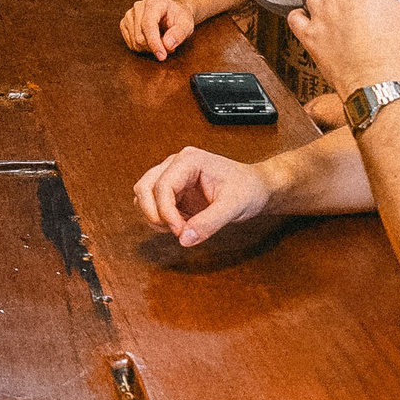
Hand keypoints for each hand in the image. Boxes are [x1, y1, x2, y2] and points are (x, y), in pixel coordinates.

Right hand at [120, 0, 194, 60]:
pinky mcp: (124, 24)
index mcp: (153, 3)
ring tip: (161, 41)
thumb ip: (179, 33)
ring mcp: (129, 15)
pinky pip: (131, 44)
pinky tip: (151, 41)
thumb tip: (167, 45)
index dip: (154, 43)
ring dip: (149, 48)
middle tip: (168, 46)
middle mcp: (138, 7)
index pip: (148, 25)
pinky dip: (142, 48)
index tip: (162, 56)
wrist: (171, 12)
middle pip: (140, 36)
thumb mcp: (187, 24)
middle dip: (155, 47)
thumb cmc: (179, 17)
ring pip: (135, 42)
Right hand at [134, 146, 272, 249]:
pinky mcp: (173, 191)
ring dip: (154, 216)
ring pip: (143, 195)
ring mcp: (172, 176)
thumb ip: (208, 223)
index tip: (180, 231)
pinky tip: (181, 224)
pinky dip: (161, 218)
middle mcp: (176, 165)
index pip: (162, 186)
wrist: (256, 188)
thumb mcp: (233, 207)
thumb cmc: (248, 189)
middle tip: (174, 230)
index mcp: (189, 160)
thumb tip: (184, 239)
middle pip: (144, 187)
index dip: (166, 212)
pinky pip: (154, 205)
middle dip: (154, 213)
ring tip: (179, 227)